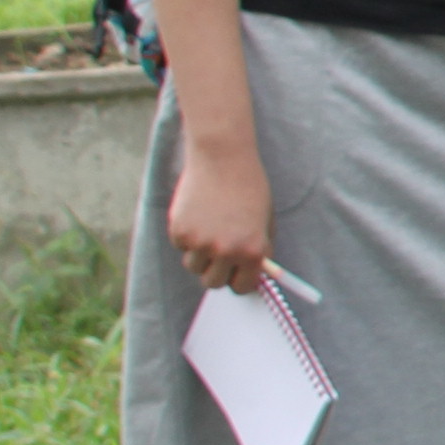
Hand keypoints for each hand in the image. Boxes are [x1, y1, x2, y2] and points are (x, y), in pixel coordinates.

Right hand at [167, 139, 272, 292]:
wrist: (223, 158)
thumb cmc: (248, 187)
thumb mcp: (264, 221)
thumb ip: (258, 249)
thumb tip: (254, 275)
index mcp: (252, 251)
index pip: (242, 287)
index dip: (239, 279)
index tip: (237, 273)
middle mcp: (226, 251)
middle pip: (213, 283)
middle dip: (217, 271)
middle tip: (220, 252)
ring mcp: (200, 244)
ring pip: (194, 267)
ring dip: (200, 254)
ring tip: (210, 226)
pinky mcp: (179, 232)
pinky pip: (181, 247)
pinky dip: (187, 237)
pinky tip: (198, 213)